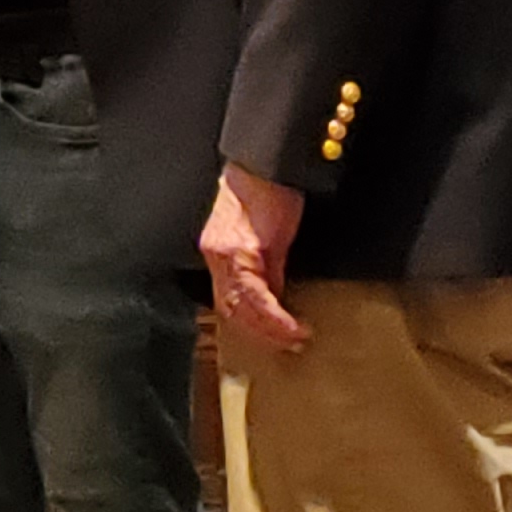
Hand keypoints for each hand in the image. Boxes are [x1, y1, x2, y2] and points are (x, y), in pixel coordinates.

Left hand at [201, 164, 308, 347]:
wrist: (265, 164)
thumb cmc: (267, 194)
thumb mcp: (267, 239)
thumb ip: (267, 270)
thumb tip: (275, 300)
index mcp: (219, 254)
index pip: (228, 303)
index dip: (251, 327)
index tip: (277, 341)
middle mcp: (216, 256)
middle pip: (231, 310)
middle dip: (260, 335)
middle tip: (288, 347)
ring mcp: (225, 254)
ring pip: (240, 307)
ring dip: (269, 331)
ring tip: (295, 339)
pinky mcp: (242, 250)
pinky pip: (254, 295)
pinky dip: (274, 316)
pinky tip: (292, 326)